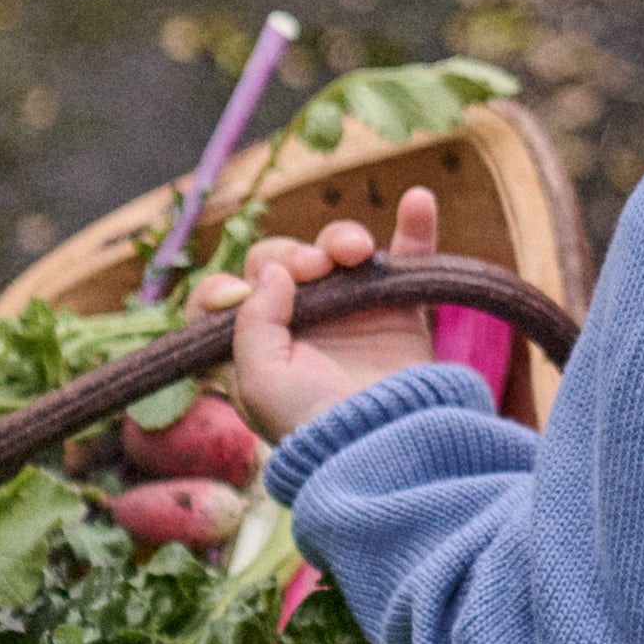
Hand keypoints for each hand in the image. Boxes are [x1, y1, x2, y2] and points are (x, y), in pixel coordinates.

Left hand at [192, 185, 440, 441]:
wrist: (383, 444)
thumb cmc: (313, 422)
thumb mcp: (258, 380)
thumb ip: (253, 321)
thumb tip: (274, 273)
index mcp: (256, 347)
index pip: (227, 299)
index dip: (224, 288)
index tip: (236, 294)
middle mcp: (301, 325)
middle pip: (284, 262)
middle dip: (292, 254)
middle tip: (313, 270)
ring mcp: (352, 313)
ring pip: (337, 252)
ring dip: (341, 238)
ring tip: (354, 252)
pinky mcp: (399, 311)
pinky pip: (407, 256)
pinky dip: (415, 226)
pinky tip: (418, 200)